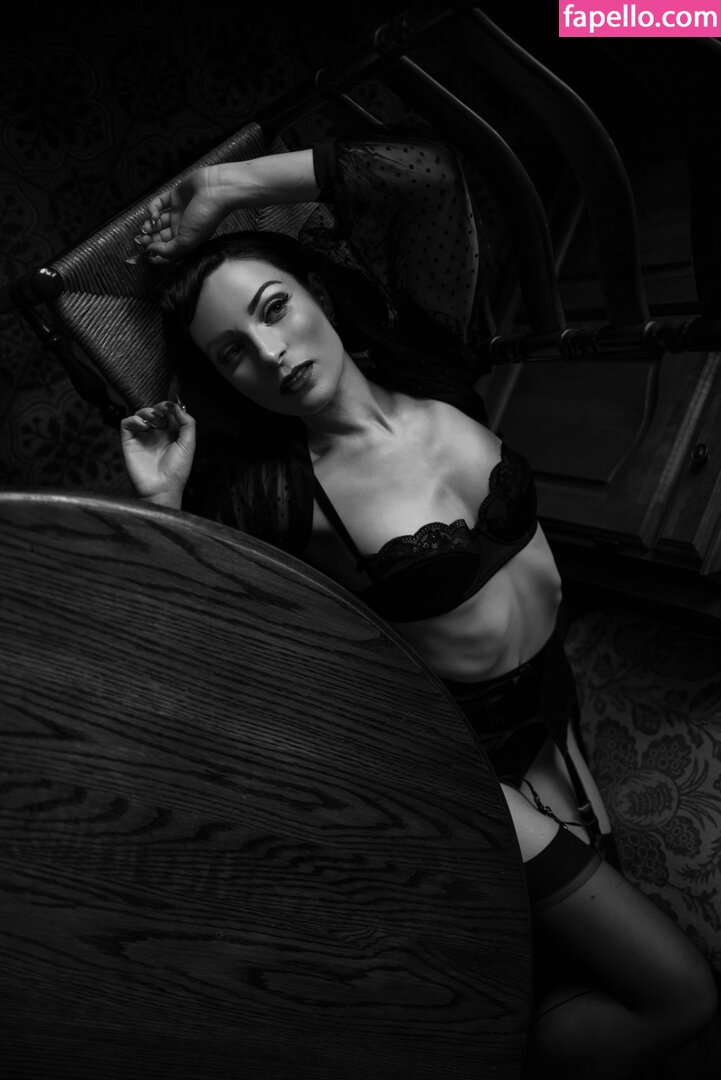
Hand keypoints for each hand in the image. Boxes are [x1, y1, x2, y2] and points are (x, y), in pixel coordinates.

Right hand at [120, 400, 195, 507]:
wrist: (162, 488)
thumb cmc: (177, 470)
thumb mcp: (188, 444)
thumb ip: (187, 423)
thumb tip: (178, 406)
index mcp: (171, 434)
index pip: (168, 412)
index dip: (170, 406)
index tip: (173, 406)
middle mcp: (156, 434)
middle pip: (154, 409)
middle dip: (159, 407)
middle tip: (164, 413)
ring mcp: (142, 437)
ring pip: (140, 413)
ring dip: (148, 411)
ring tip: (156, 422)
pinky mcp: (129, 441)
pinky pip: (126, 422)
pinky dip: (134, 419)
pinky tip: (144, 427)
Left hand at [134, 150, 317, 261]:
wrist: (215, 190)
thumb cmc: (206, 217)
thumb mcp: (186, 241)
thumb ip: (167, 250)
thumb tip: (150, 250)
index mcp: (186, 242)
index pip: (166, 252)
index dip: (152, 256)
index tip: (140, 257)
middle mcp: (181, 229)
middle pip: (158, 238)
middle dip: (148, 240)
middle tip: (140, 239)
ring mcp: (177, 213)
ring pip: (156, 222)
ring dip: (148, 226)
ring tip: (146, 227)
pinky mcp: (174, 197)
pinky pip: (158, 204)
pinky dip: (152, 209)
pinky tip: (154, 214)